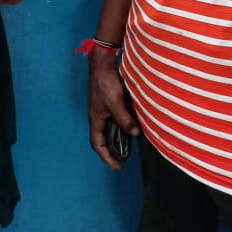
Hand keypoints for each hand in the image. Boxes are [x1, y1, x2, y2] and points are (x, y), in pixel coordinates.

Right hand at [87, 52, 138, 171]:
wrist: (101, 64)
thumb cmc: (105, 84)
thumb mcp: (116, 104)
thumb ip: (125, 120)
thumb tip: (136, 133)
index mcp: (95, 119)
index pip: (97, 144)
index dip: (106, 157)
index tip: (117, 166)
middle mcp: (97, 116)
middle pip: (102, 138)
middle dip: (111, 150)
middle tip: (123, 158)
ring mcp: (101, 110)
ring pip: (109, 129)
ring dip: (117, 137)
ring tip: (129, 144)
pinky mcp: (107, 103)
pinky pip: (113, 119)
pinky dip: (121, 125)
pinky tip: (131, 124)